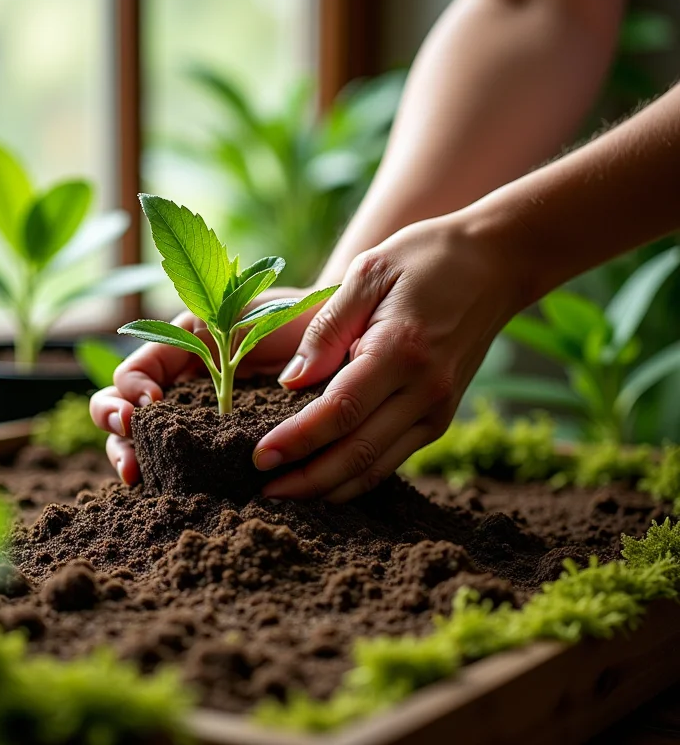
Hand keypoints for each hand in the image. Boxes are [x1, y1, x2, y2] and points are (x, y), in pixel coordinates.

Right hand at [90, 287, 312, 483]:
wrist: (333, 336)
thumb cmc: (282, 317)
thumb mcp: (231, 317)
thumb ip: (193, 341)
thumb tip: (158, 398)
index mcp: (177, 350)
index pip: (131, 375)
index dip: (128, 393)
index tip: (148, 405)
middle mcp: (180, 385)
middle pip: (123, 411)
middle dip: (116, 428)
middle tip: (129, 444)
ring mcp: (198, 416)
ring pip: (147, 441)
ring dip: (132, 456)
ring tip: (137, 474)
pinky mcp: (222, 443)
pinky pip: (187, 462)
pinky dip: (170, 475)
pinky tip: (168, 487)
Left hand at [253, 210, 523, 502]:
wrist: (496, 265)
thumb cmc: (425, 259)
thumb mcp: (369, 271)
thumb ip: (327, 328)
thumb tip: (291, 382)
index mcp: (400, 350)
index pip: (339, 411)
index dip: (297, 440)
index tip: (259, 458)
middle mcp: (424, 390)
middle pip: (356, 453)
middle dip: (306, 479)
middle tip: (263, 492)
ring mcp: (437, 409)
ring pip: (376, 467)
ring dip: (329, 488)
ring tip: (286, 495)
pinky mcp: (440, 417)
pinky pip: (392, 458)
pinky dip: (357, 477)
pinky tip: (326, 480)